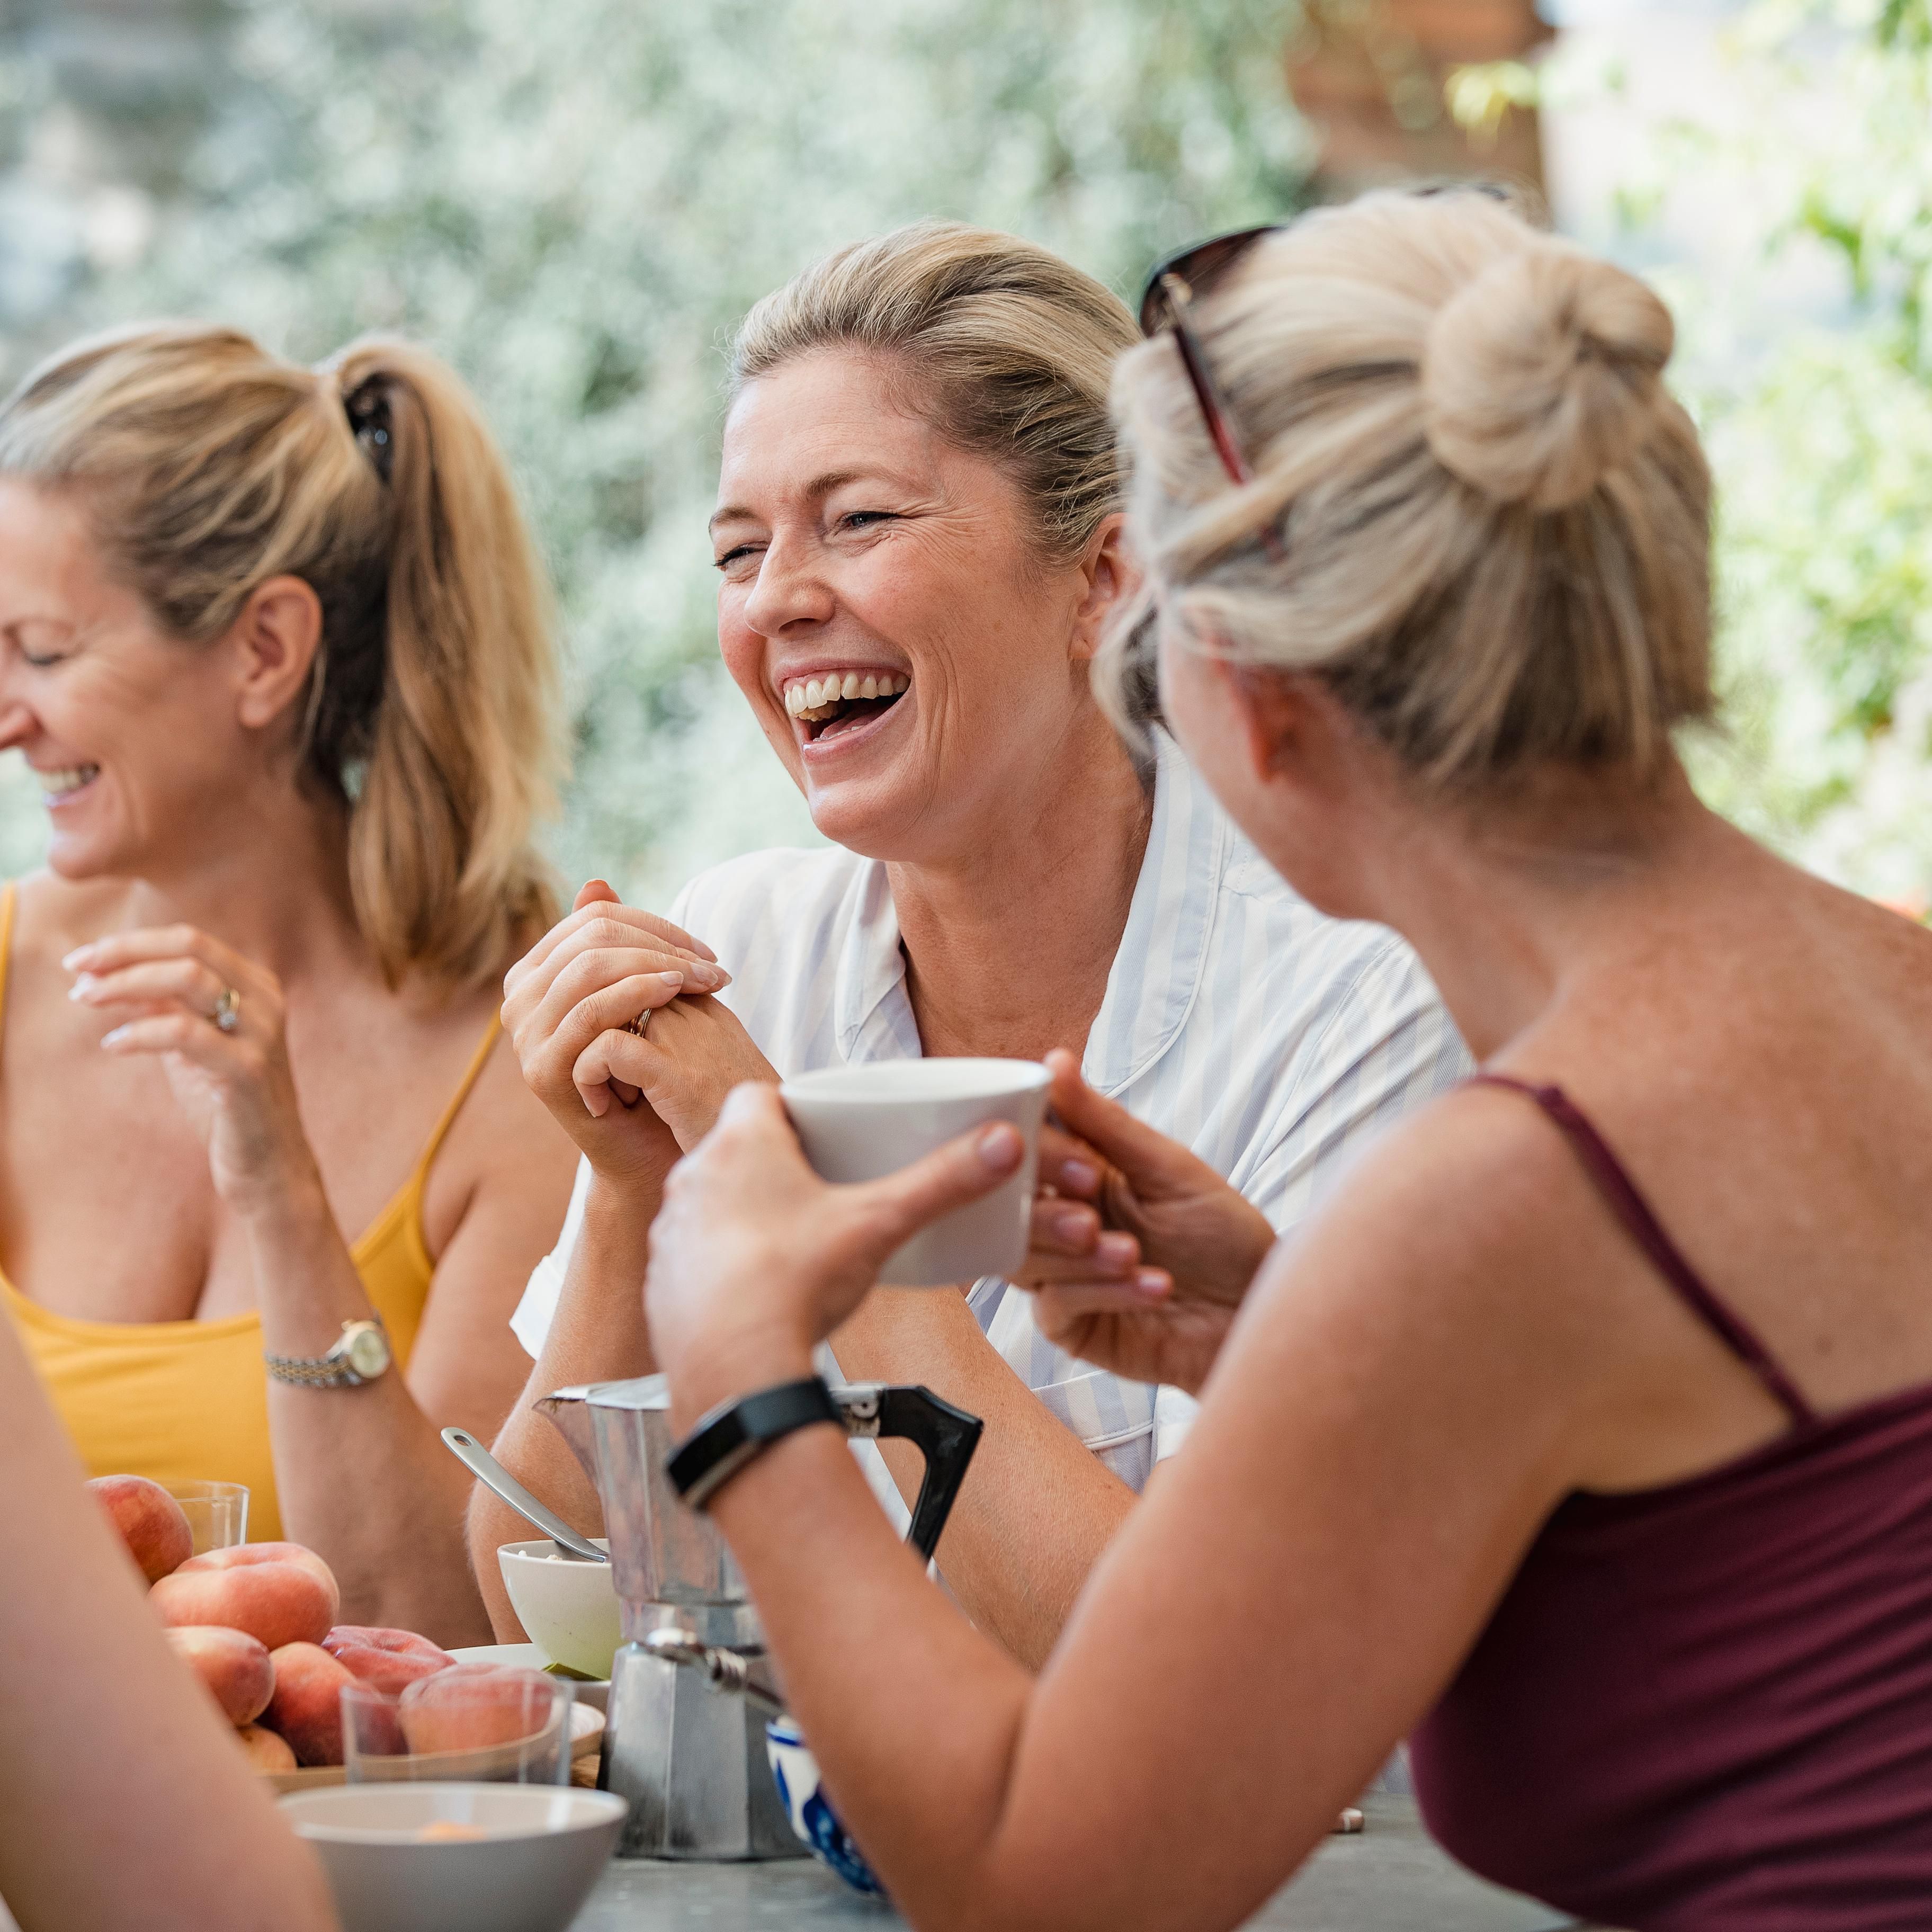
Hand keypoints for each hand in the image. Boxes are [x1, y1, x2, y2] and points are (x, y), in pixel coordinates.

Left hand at [66, 925, 317, 1214]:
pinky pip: (184, 1033)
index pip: (190, 940)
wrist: (267, 1165)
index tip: (83, 958)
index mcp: (256, 986)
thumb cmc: (225, 1105)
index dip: (131, 942)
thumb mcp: (190, 1046)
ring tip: (85, 998)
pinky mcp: (249, 1069)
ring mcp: (262, 1032)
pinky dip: (139, 1032)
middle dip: (124, 953)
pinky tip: (113, 1044)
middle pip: (190, 947)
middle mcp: (266, 1000)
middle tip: (76, 970)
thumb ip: (163, 1007)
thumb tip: (107, 974)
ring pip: (188, 979)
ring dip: (126, 983)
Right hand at [503, 880, 760, 1188]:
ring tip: (704, 981)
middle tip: (714, 967)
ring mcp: (525, 1035)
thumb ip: (612, 942)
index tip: (703, 950)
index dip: (654, 924)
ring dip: (657, 966)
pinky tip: (677, 994)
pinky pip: (592, 1012)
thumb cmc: (647, 1064)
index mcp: (535, 973)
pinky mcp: (542, 1068)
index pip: (593, 919)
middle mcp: (519, 1000)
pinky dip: (638, 995)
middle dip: (662, 944)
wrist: (647, 1144)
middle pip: (593, 938)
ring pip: (592, 969)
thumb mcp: (636, 995)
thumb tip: (596, 881)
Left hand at [645, 1083, 1022, 1421]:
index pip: (759, 1095)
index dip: (795, 1107)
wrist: (732, 1371)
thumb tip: (1001, 1145)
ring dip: (746, 1212)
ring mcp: (672, 1232)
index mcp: (742, 1144)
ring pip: (714, 1201)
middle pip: (740, 1149)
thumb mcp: (881, 1223)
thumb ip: (943, 1181)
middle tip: (825, 1187)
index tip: (827, 1128)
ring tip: (796, 1241)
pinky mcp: (662, 1282)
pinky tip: (761, 1288)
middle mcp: (695, 1177)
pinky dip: (725, 1264)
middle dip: (779, 1163)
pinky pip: (696, 1256)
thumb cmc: (794, 1285)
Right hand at [1014, 1051, 1275, 1393]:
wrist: (1258, 1309)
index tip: (1080, 1164)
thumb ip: (1106, 1123)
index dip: (1035, 1153)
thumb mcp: (1170, 1170)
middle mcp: (1059, 1222)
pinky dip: (1103, 1291)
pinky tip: (1154, 1285)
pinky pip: (1056, 1305)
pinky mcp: (1072, 1326)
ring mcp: (1060, 1275)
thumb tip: (1054, 1062)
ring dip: (1079, 1256)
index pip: (1023, 1149)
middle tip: (1092, 1218)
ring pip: (1022, 1258)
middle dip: (1047, 1212)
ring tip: (1134, 1254)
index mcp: (1076, 1174)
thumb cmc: (1223, 1235)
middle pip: (1007, 1210)